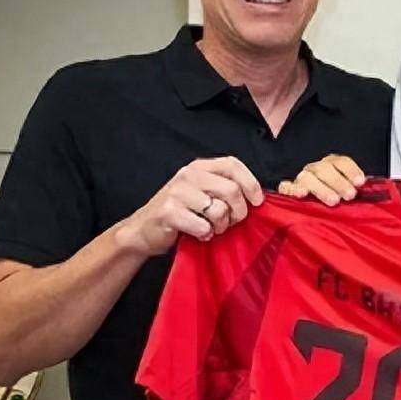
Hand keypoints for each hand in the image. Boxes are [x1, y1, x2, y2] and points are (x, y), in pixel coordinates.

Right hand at [116, 157, 262, 256]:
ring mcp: (177, 193)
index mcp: (199, 167)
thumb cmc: (180, 213)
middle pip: (232, 190)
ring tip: (212, 228)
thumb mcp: (202, 193)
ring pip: (219, 210)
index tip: (257, 202)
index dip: (251, 183)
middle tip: (231, 222)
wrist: (143, 230)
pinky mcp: (169, 212)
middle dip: (238, 212)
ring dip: (221, 226)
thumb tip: (258, 198)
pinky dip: (206, 234)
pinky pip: (204, 226)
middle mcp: (188, 175)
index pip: (233, 165)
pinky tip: (198, 234)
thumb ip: (224, 189)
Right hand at [278, 154, 364, 205]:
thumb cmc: (335, 198)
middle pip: (325, 169)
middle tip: (349, 195)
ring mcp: (302, 178)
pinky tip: (302, 195)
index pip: (342, 162)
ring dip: (322, 188)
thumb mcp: (348, 192)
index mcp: (332, 166)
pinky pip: (286, 187)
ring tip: (333, 201)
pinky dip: (293, 189)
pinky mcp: (288, 190)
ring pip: (308, 177)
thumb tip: (376, 192)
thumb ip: (357, 189)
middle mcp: (317, 169)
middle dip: (339, 182)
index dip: (351, 171)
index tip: (360, 182)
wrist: (308, 205)